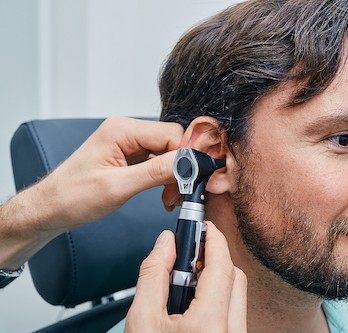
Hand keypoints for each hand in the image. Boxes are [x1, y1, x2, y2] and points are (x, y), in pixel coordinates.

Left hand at [36, 116, 183, 227]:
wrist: (51, 208)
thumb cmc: (72, 196)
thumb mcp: (117, 186)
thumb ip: (156, 172)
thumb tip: (188, 163)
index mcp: (121, 130)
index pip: (171, 134)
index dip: (185, 157)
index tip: (188, 181)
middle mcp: (126, 131)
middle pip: (172, 141)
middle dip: (180, 168)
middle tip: (178, 194)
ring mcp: (128, 143)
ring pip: (168, 152)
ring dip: (173, 175)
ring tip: (169, 197)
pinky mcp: (129, 156)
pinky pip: (158, 161)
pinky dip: (164, 177)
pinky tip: (163, 193)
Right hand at [125, 222, 246, 332]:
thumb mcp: (141, 321)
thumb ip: (152, 276)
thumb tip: (166, 244)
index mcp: (210, 325)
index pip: (222, 266)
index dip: (213, 239)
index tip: (204, 226)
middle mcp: (231, 332)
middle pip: (235, 278)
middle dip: (215, 258)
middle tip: (191, 252)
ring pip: (238, 295)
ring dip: (216, 280)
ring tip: (186, 284)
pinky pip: (234, 312)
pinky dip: (218, 299)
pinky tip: (195, 303)